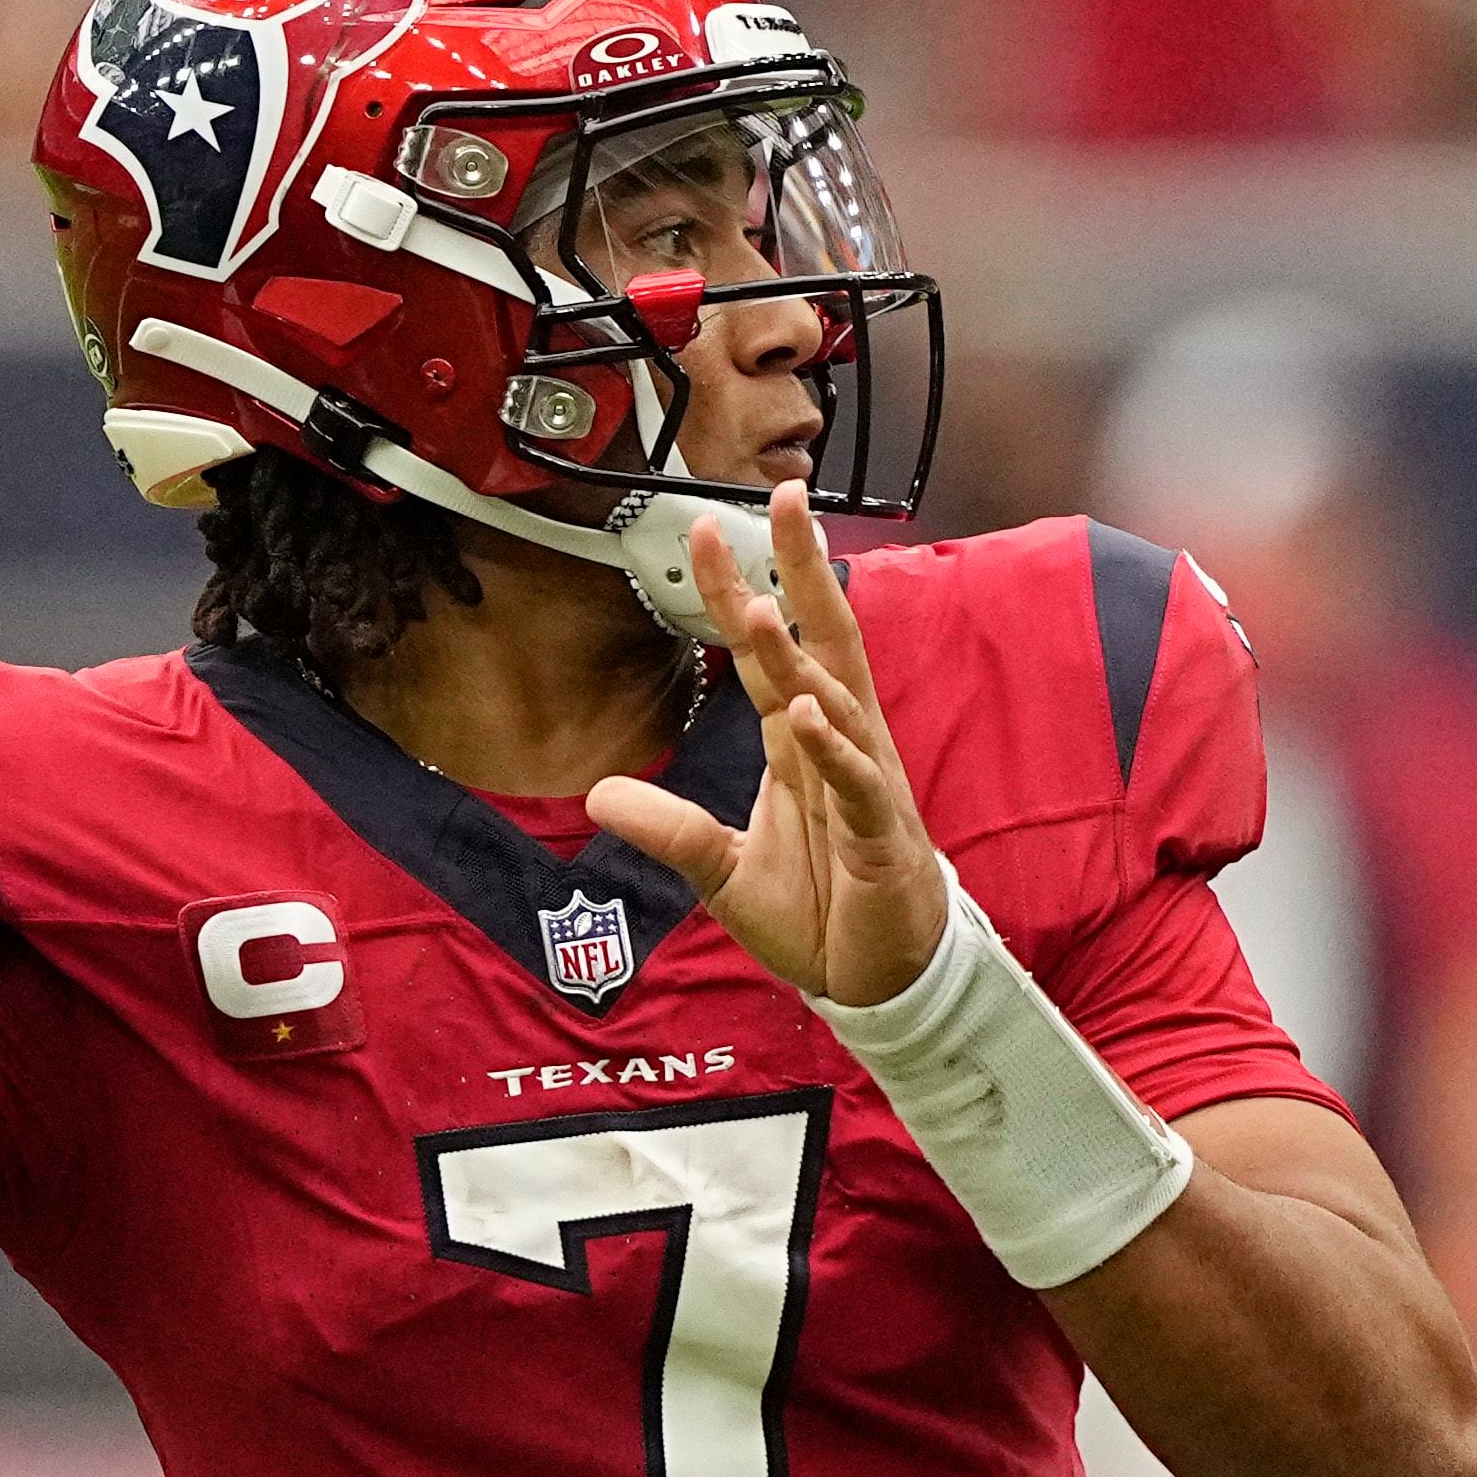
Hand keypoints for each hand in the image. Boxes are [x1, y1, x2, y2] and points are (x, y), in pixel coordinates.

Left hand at [586, 481, 949, 1006]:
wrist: (877, 981)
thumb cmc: (821, 913)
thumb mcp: (723, 870)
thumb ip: (670, 829)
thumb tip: (598, 796)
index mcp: (799, 744)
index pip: (766, 651)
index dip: (740, 589)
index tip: (705, 527)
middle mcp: (837, 746)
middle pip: (822, 639)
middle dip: (802, 569)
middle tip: (784, 494)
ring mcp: (863, 785)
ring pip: (836, 701)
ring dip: (801, 656)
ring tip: (766, 606)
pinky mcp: (878, 836)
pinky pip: (857, 783)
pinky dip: (834, 749)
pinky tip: (809, 715)